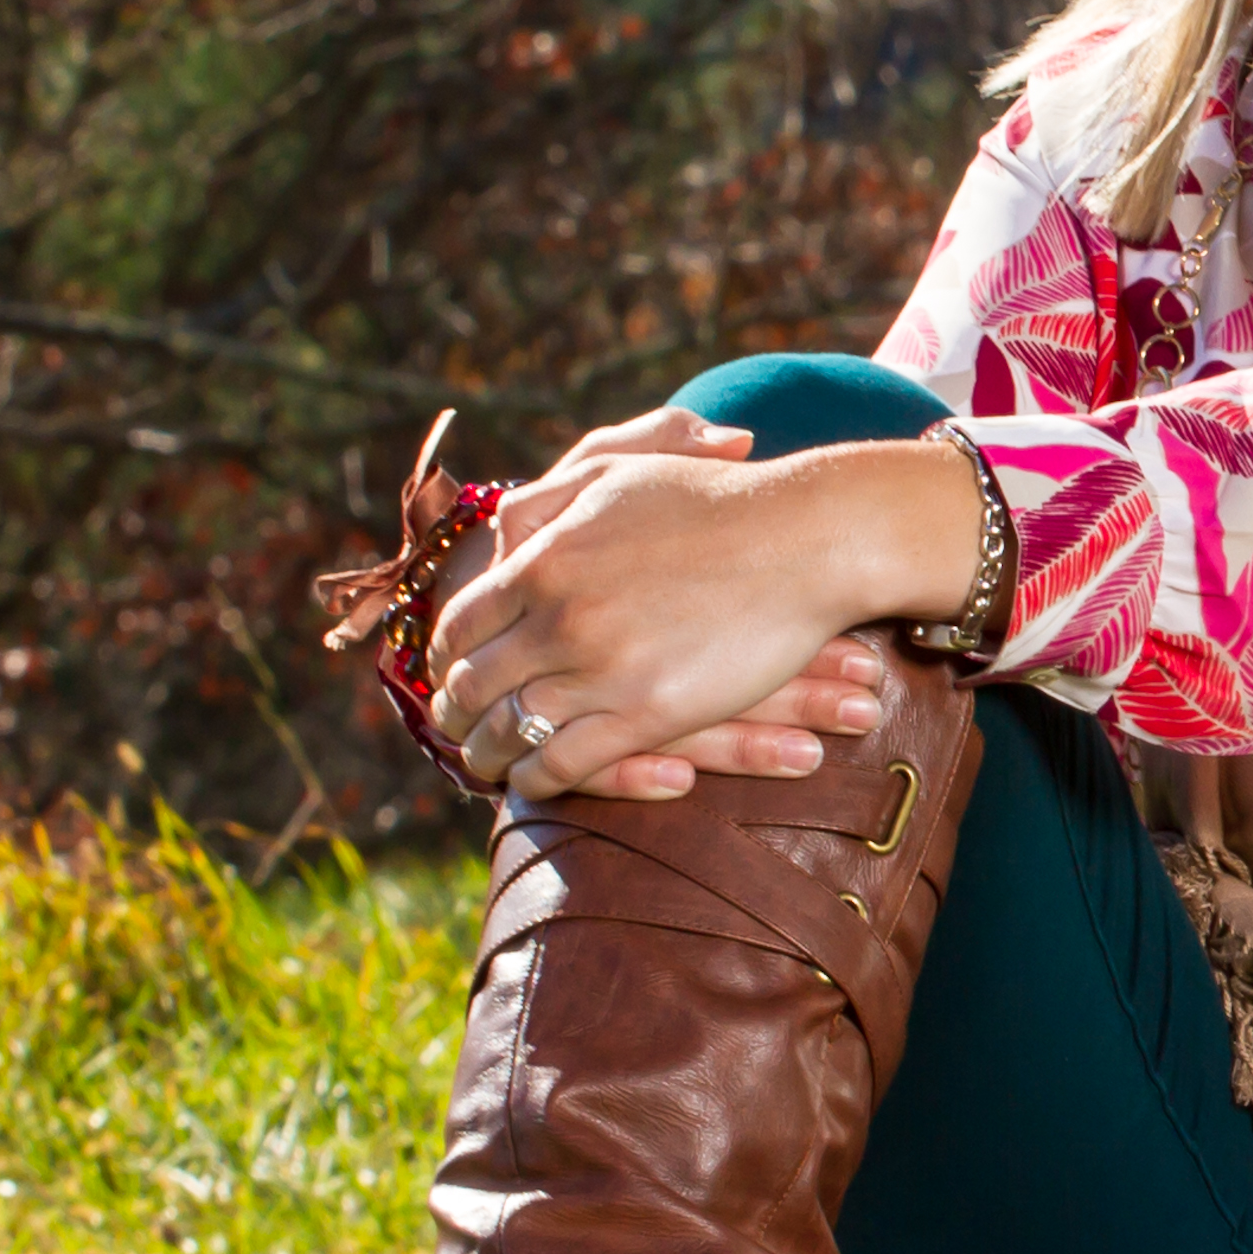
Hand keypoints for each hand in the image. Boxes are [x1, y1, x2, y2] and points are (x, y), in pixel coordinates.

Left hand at [420, 412, 944, 802]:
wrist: (806, 539)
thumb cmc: (718, 501)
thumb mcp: (614, 474)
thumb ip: (545, 502)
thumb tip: (496, 536)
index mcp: (543, 560)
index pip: (460, 625)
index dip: (447, 657)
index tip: (449, 671)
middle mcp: (558, 617)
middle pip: (473, 685)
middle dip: (454, 713)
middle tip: (453, 727)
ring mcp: (600, 670)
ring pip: (510, 732)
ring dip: (486, 754)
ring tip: (483, 764)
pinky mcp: (645, 715)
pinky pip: (563, 763)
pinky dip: (537, 778)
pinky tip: (535, 779)